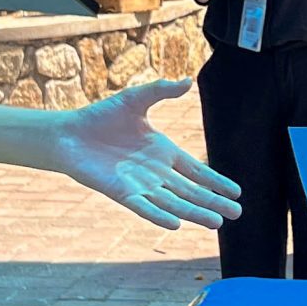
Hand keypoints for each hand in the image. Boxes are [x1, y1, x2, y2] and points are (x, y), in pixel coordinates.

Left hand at [52, 78, 245, 229]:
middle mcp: (156, 172)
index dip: (216, 181)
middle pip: (191, 191)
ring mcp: (140, 184)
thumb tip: (187, 80)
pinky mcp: (122, 192)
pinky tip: (176, 225)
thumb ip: (161, 91)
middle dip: (213, 202)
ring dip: (194, 213)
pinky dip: (159, 215)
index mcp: (164, 152)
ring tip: (217, 223)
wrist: (69, 133)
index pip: (196, 171)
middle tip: (237, 214)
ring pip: (174, 202)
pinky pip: (144, 206)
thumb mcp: (135, 99)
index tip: (237, 193)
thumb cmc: (101, 117)